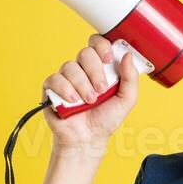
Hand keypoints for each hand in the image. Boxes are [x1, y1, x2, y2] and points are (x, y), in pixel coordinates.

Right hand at [41, 34, 139, 153]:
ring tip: (89, 101)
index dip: (102, 46)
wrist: (88, 139)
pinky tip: (73, 101)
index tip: (108, 59)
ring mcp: (66, 77)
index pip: (97, 43)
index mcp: (100, 67)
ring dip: (83, 85)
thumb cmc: (106, 119)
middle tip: (101, 90)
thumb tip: (128, 56)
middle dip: (95, 72)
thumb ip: (131, 78)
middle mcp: (82, 69)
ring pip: (71, 66)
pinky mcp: (52, 88)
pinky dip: (66, 89)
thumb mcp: (126, 100)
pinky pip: (55, 78)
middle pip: (85, 53)